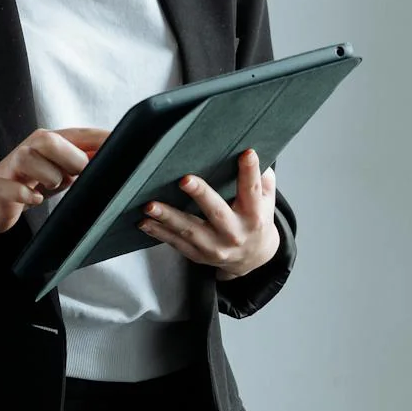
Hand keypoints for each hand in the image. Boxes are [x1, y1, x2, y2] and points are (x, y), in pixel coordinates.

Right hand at [0, 127, 106, 235]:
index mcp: (47, 142)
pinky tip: (34, 198)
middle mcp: (29, 149)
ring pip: (29, 160)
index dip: (101, 138)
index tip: (125, 146)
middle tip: (75, 177)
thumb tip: (116, 157)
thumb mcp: (59, 170)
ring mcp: (12, 168)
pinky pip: (13, 188)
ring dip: (48, 177)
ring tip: (49, 188)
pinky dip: (27, 194)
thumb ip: (82, 161)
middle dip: (71, 160)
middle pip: (51, 140)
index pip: (78, 134)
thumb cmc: (28, 182)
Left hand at [138, 149, 279, 280]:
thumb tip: (253, 152)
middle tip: (184, 180)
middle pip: (216, 213)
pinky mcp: (199, 255)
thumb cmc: (256, 220)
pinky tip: (145, 222)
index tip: (246, 153)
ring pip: (189, 231)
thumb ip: (263, 180)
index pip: (252, 191)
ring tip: (149, 205)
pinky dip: (159, 232)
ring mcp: (215, 247)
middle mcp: (235, 234)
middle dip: (200, 195)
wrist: (252, 258)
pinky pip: (176, 243)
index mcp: (254, 217)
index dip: (250, 172)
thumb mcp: (266, 201)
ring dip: (167, 217)